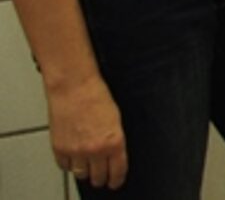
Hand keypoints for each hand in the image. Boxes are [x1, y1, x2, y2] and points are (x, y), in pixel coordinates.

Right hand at [47, 74, 126, 189]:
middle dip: (101, 178)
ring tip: (87, 167)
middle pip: (98, 177)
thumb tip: (114, 155)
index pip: (117, 171)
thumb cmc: (96, 96)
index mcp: (114, 142)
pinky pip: (64, 166)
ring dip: (84, 172)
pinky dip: (69, 164)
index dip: (116, 180)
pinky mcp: (59, 149)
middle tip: (101, 177)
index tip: (115, 183)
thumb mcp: (116, 119)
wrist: (74, 87)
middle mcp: (95, 150)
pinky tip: (73, 158)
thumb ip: (115, 140)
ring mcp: (76, 151)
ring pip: (81, 174)